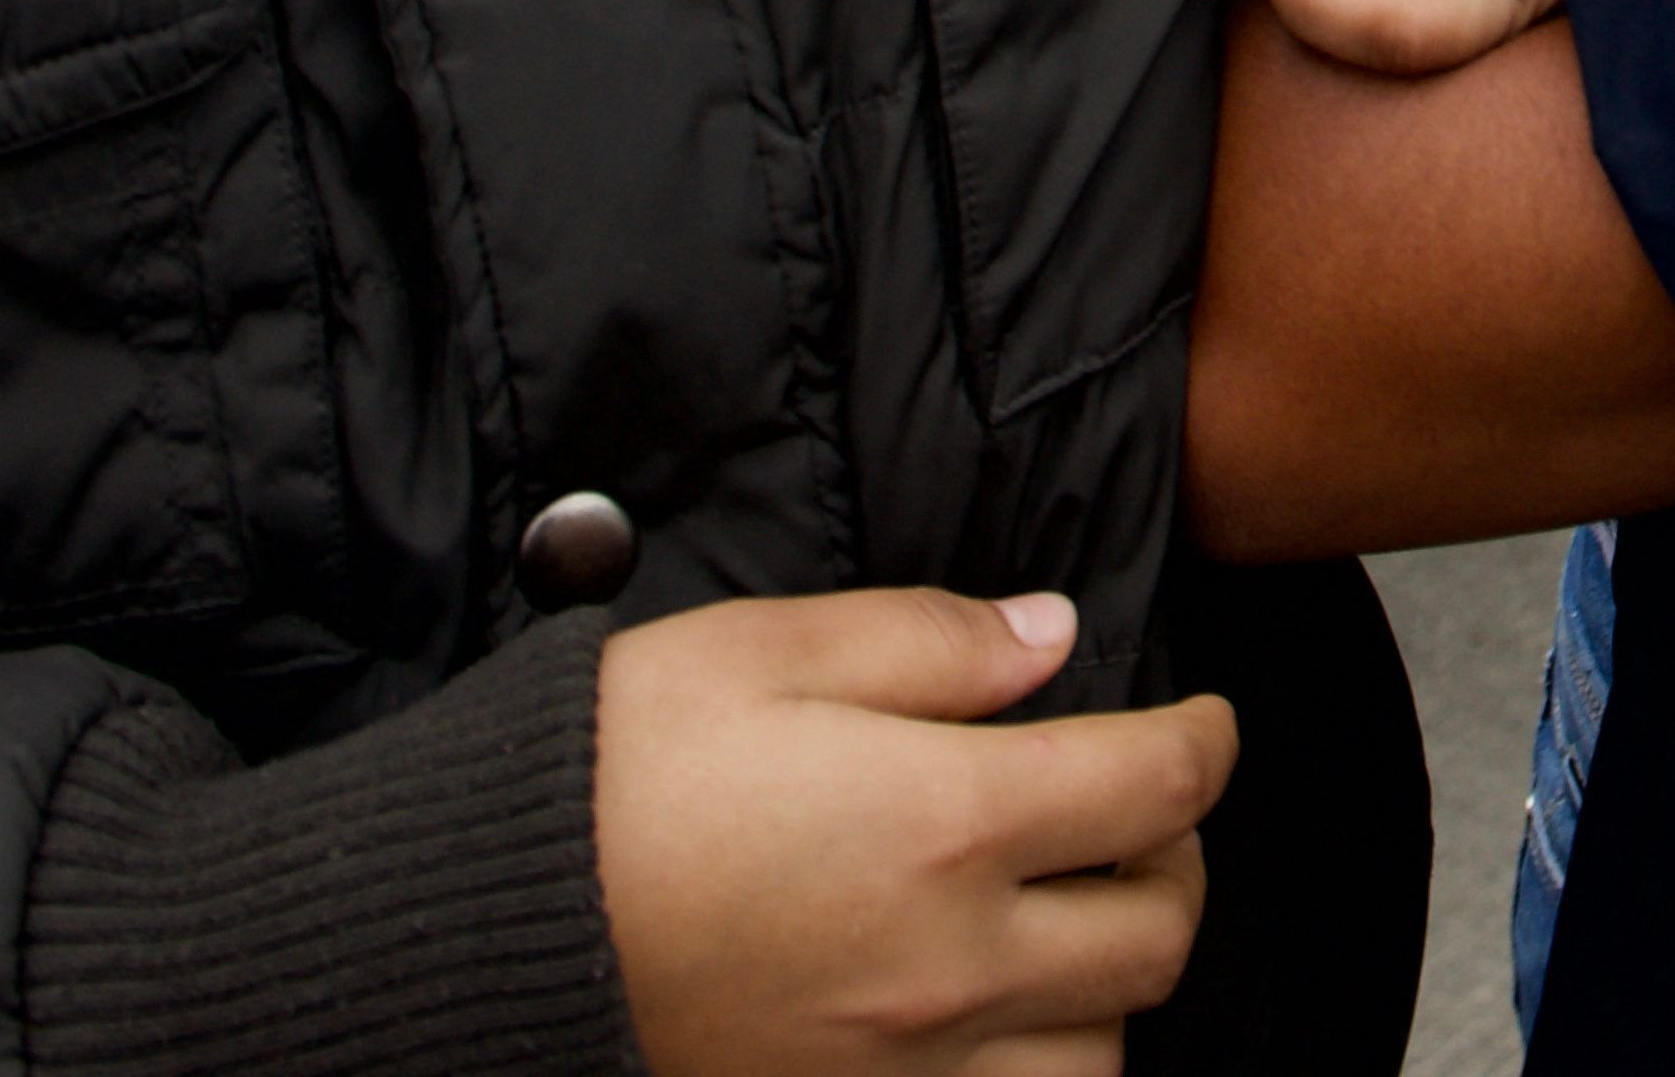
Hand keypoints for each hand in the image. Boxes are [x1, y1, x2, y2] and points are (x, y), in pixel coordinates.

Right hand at [595, 588, 1235, 1076]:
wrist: (467, 932)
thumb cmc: (605, 778)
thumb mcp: (764, 652)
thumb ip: (931, 642)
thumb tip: (1051, 641)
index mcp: (946, 820)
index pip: (1158, 787)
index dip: (1207, 743)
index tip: (1202, 725)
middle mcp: (948, 963)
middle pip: (1157, 933)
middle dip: (1174, 862)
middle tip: (1138, 817)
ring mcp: (900, 1067)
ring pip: (1100, 1057)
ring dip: (1110, 989)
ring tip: (1066, 927)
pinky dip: (1031, 1073)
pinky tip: (996, 1020)